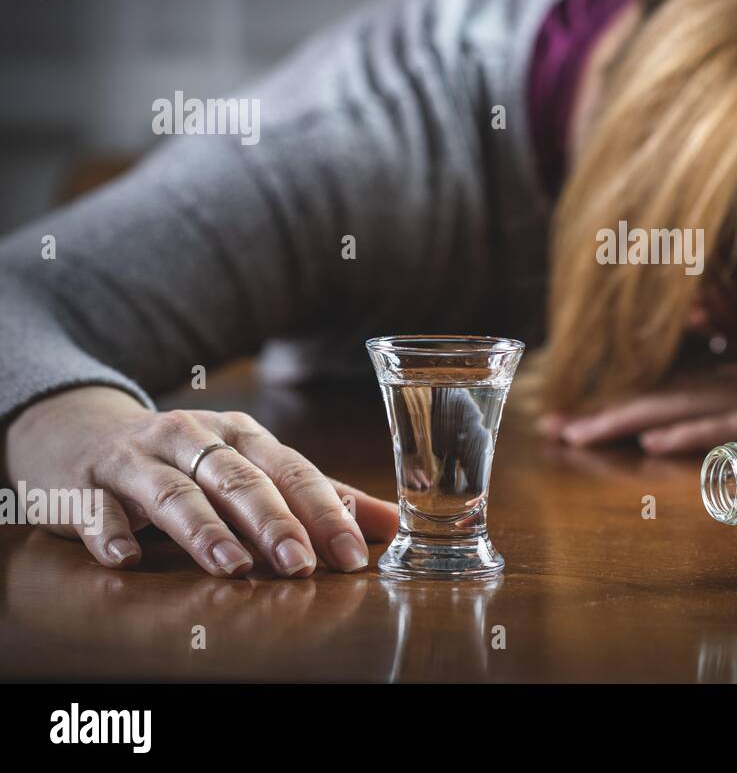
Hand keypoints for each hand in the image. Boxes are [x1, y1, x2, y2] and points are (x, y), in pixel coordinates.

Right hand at [3, 386, 397, 576]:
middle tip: (301, 563)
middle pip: (239, 480)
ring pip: (175, 492)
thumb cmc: (187, 460)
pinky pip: (98, 508)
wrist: (82, 432)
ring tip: (233, 567)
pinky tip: (125, 557)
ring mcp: (138, 458)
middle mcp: (194, 438)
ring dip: (205, 530)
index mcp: (243, 436)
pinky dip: (110, 531)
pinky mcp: (86, 483)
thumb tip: (390, 525)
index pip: (291, 470)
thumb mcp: (252, 467)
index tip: (352, 554)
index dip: (323, 511)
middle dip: (273, 522)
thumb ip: (319, 497)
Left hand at [540, 353, 736, 456]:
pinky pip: (730, 426)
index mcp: (734, 373)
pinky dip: (693, 432)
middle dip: (602, 413)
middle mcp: (736, 379)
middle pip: (658, 395)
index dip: (613, 399)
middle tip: (551, 429)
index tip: (567, 415)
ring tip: (579, 435)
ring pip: (681, 407)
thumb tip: (699, 335)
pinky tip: (655, 440)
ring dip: (627, 420)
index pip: (662, 386)